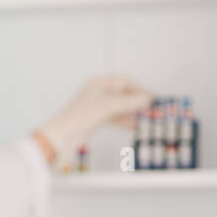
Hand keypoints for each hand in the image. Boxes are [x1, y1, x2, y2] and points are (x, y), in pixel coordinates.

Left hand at [35, 74, 152, 163]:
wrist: (63, 136)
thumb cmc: (81, 116)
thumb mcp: (109, 106)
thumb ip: (129, 102)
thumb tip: (147, 99)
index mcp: (99, 82)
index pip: (124, 81)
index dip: (139, 88)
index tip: (152, 97)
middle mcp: (99, 92)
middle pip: (124, 94)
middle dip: (138, 102)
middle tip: (152, 109)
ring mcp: (98, 106)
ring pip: (121, 107)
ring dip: (134, 113)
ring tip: (147, 119)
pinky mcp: (97, 119)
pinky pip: (116, 118)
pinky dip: (126, 121)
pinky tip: (135, 126)